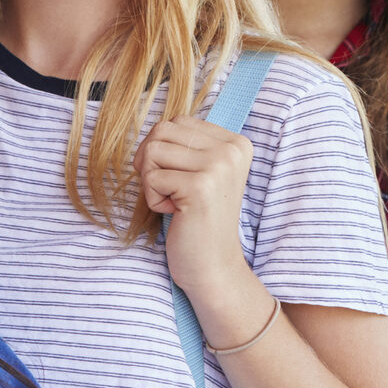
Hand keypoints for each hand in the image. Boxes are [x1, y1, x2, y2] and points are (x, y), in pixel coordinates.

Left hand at [134, 115, 264, 338]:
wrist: (213, 266)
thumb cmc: (199, 220)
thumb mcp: (201, 172)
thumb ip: (187, 145)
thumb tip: (154, 128)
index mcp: (236, 142)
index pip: (177, 121)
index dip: (162, 150)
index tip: (179, 179)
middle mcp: (232, 149)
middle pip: (161, 131)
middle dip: (152, 162)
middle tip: (169, 190)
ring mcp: (219, 166)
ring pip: (152, 151)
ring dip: (152, 181)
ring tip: (175, 201)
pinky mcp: (200, 186)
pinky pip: (150, 177)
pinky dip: (153, 200)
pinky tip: (176, 214)